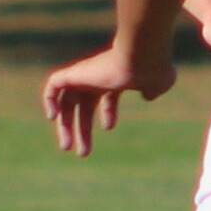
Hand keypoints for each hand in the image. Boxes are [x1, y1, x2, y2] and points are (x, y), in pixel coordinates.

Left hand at [41, 33, 188, 157]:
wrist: (140, 58)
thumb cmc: (152, 71)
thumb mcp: (160, 82)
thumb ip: (154, 88)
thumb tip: (148, 94)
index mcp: (118, 77)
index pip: (107, 95)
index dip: (108, 112)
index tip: (109, 128)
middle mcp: (99, 75)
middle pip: (84, 104)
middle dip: (82, 129)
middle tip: (81, 153)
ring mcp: (86, 73)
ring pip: (67, 101)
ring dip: (64, 125)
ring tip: (66, 147)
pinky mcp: (74, 72)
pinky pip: (53, 85)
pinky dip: (49, 100)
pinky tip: (53, 117)